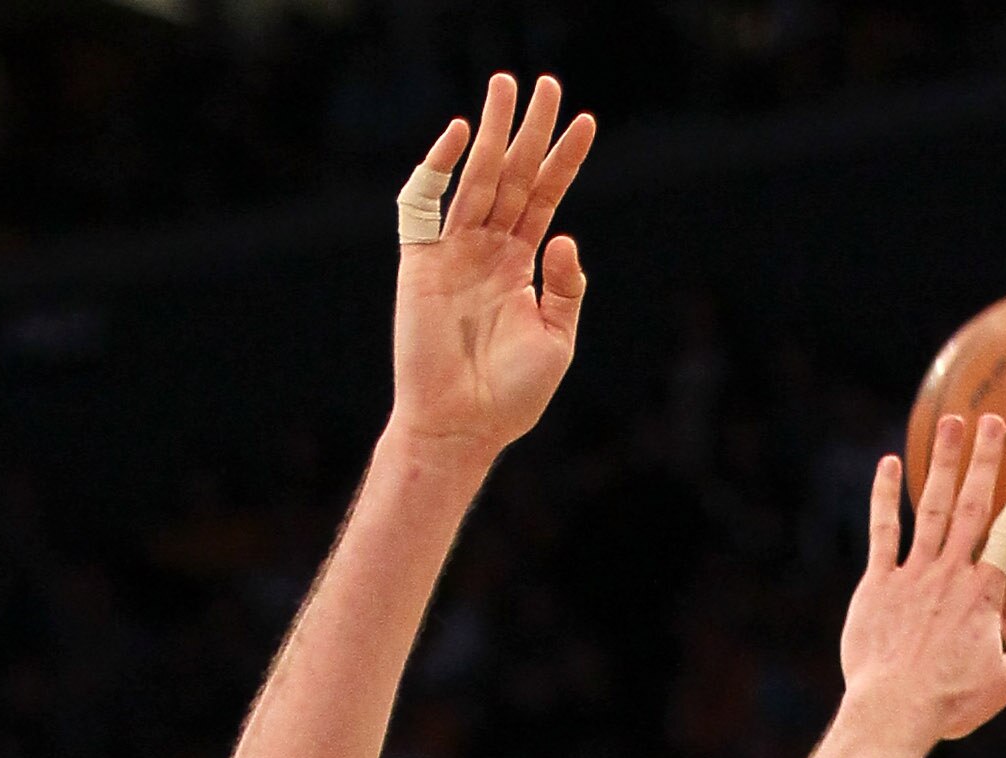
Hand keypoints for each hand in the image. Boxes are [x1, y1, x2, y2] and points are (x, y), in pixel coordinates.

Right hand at [388, 75, 596, 463]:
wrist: (461, 426)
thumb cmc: (510, 396)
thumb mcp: (557, 342)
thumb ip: (566, 290)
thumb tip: (567, 237)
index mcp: (522, 266)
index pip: (547, 199)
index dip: (564, 161)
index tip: (585, 122)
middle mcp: (489, 249)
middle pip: (513, 176)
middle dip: (528, 130)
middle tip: (546, 83)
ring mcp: (454, 250)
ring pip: (476, 177)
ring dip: (491, 132)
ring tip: (505, 87)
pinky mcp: (420, 260)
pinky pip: (426, 202)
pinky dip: (439, 167)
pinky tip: (461, 137)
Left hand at [839, 419, 1005, 757]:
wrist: (892, 714)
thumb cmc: (950, 704)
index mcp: (983, 596)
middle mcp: (950, 576)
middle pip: (971, 507)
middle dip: (984, 461)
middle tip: (992, 419)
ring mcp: (912, 575)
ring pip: (931, 508)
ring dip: (942, 463)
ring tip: (951, 423)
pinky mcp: (878, 584)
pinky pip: (883, 531)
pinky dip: (886, 496)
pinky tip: (890, 463)